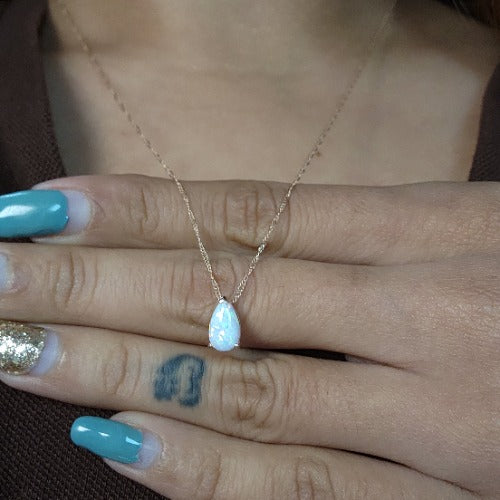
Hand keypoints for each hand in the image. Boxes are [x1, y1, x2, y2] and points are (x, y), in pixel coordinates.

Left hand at [0, 175, 497, 498]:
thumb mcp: (457, 234)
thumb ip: (353, 246)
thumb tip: (239, 254)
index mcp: (429, 226)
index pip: (243, 211)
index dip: (135, 207)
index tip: (42, 206)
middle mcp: (419, 312)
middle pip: (218, 294)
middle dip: (90, 286)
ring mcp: (430, 414)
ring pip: (240, 388)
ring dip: (114, 370)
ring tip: (17, 350)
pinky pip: (302, 486)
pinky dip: (204, 467)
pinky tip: (114, 440)